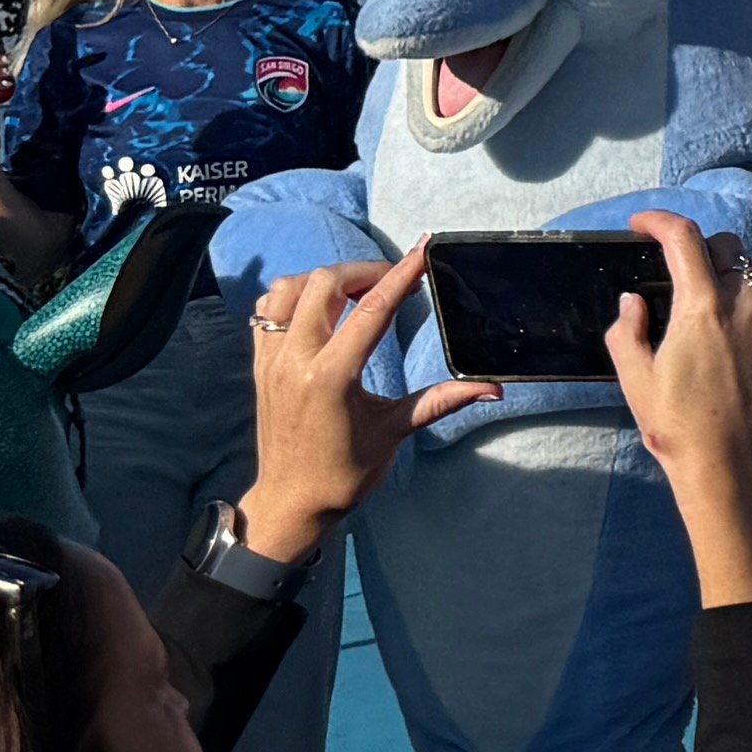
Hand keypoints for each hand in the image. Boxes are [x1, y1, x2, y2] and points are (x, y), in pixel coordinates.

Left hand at [234, 247, 501, 554]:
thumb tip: (492, 389)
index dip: (400, 275)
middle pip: (325, 284)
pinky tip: (318, 305)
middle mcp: (296, 359)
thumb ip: (441, 400)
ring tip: (356, 290)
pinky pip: (267, 311)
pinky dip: (292, 296)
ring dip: (325, 279)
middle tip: (393, 278)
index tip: (422, 250)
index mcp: (331, 375)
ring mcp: (271, 359)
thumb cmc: (345, 472)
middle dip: (364, 271)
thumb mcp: (394, 432)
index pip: (371, 309)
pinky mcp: (259, 364)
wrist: (290, 501)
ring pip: (290, 290)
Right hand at [601, 213, 751, 603]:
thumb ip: (627, 329)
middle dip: (697, 246)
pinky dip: (735, 301)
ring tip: (688, 304)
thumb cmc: (677, 425)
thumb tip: (634, 301)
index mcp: (705, 307)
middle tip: (667, 266)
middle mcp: (746, 306)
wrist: (728, 466)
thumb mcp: (635, 377)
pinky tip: (712, 332)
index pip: (686, 240)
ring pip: (747, 275)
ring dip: (718, 274)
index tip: (640, 224)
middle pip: (727, 248)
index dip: (660, 222)